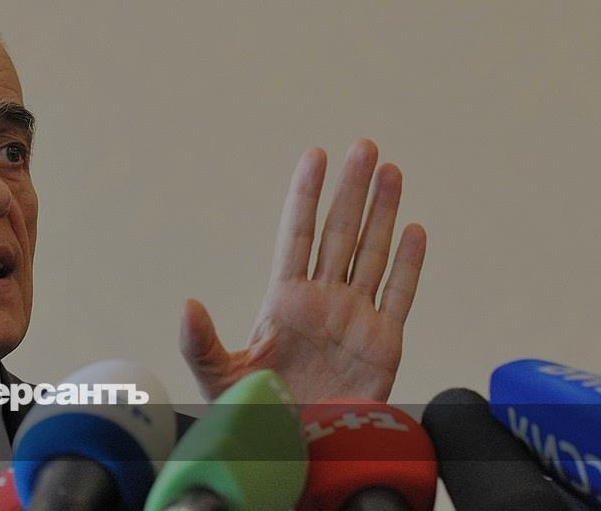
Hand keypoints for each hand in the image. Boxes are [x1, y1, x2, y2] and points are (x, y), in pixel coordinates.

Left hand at [179, 139, 425, 402]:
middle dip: (352, 189)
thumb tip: (188, 304)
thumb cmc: (256, 416)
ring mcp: (355, 318)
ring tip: (390, 171)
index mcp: (284, 301)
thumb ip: (201, 342)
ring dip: (382, 213)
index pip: (299, 235)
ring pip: (372, 253)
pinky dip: (408, 264)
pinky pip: (399, 295)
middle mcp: (323, 301)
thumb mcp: (219, 379)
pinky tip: (413, 230)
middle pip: (341, 233)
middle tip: (364, 147)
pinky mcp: (383, 343)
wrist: (299, 452)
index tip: (315, 156)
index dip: (307, 196)